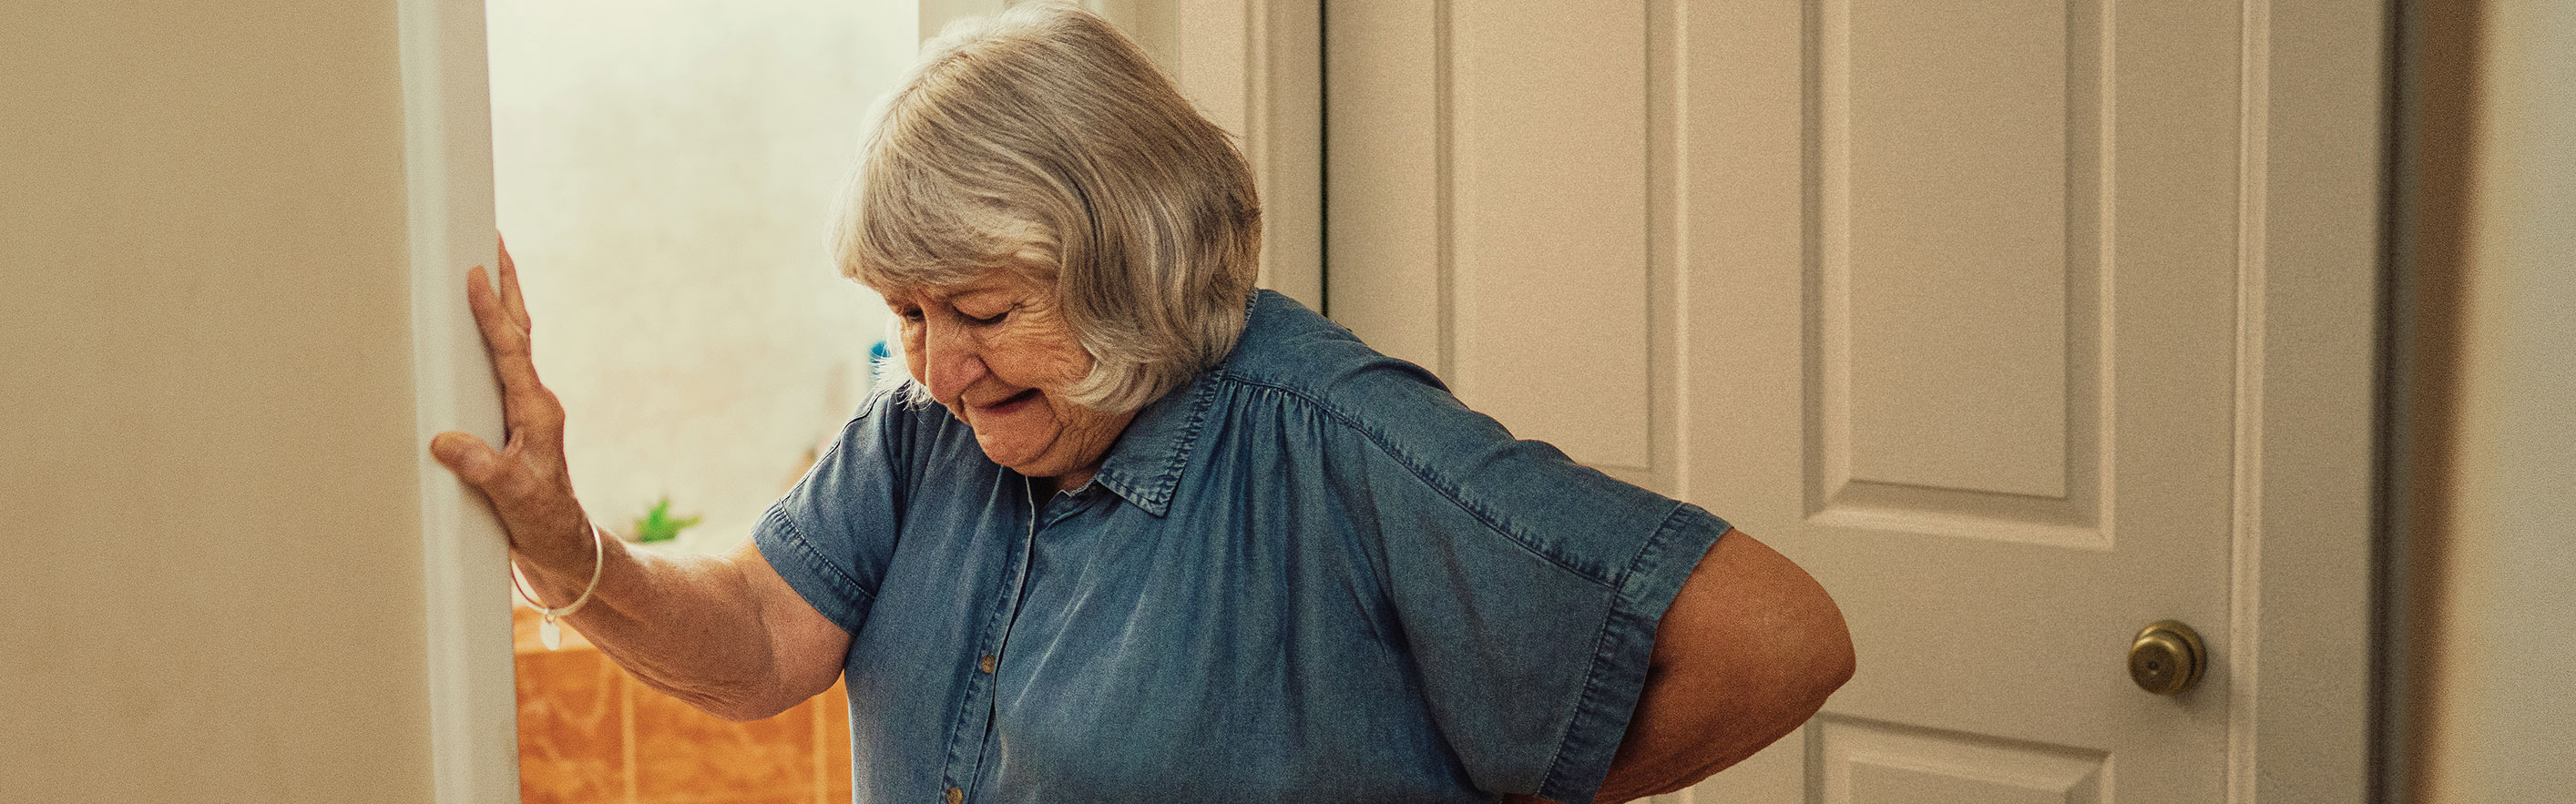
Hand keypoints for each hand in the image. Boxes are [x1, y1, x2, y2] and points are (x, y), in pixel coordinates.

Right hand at [429, 238, 594, 573]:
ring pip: (511, 345)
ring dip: (500, 304)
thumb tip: (445, 441)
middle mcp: (535, 403)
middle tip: (494, 237)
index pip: (510, 349)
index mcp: (536, 411)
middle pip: (519, 330)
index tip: (475, 272)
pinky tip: (473, 330)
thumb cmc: (543, 525)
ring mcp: (525, 412)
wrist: (564, 551)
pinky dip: (489, 338)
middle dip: (507, 284)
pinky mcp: (514, 424)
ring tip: (484, 265)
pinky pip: (500, 369)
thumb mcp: (512, 499)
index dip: (491, 311)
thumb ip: (482, 469)